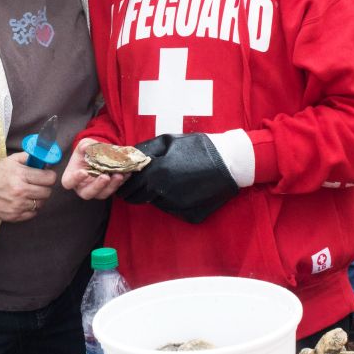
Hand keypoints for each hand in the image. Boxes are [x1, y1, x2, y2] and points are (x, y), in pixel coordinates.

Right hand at [0, 152, 55, 222]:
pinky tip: (26, 201)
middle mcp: (21, 191)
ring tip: (32, 193)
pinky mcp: (15, 216)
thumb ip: (28, 157)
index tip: (47, 175)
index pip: (49, 178)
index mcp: (21, 175)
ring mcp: (18, 205)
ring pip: (41, 203)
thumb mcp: (11, 160)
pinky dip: (32, 208)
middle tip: (40, 184)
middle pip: (47, 192)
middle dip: (46, 187)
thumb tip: (43, 158)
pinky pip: (33, 213)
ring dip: (39, 198)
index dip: (50, 176)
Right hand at [61, 138, 128, 200]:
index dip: (75, 179)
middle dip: (97, 186)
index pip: (69, 182)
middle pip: (87, 193)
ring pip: (103, 194)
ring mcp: (96, 190)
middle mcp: (83, 186)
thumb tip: (87, 147)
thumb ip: (84, 146)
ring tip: (119, 175)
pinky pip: (114, 188)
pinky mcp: (108, 189)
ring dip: (112, 186)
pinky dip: (121, 182)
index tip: (83, 172)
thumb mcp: (84, 145)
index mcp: (72, 177)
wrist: (98, 154)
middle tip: (105, 177)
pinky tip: (126, 173)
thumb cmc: (86, 152)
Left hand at [119, 133, 237, 223]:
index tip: (125, 180)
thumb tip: (128, 156)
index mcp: (157, 172)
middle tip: (141, 182)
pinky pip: (170, 207)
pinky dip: (169, 199)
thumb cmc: (198, 147)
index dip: (125, 184)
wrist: (229, 163)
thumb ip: (145, 149)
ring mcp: (175, 204)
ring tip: (166, 180)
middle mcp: (163, 191)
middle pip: (138, 198)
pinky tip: (180, 187)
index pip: (129, 186)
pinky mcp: (186, 213)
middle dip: (136, 191)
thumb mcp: (169, 140)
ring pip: (154, 202)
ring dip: (152, 194)